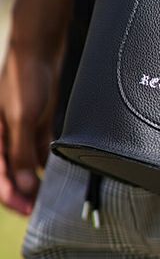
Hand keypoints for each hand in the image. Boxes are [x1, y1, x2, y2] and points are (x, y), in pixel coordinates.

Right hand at [0, 43, 60, 214]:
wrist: (40, 49)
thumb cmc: (24, 78)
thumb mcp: (22, 119)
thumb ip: (20, 153)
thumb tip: (25, 186)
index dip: (9, 196)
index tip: (27, 209)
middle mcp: (3, 135)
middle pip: (9, 173)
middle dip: (22, 192)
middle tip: (38, 208)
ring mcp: (20, 128)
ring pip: (25, 163)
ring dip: (35, 179)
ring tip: (50, 195)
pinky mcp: (37, 121)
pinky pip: (39, 149)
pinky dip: (45, 162)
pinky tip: (56, 173)